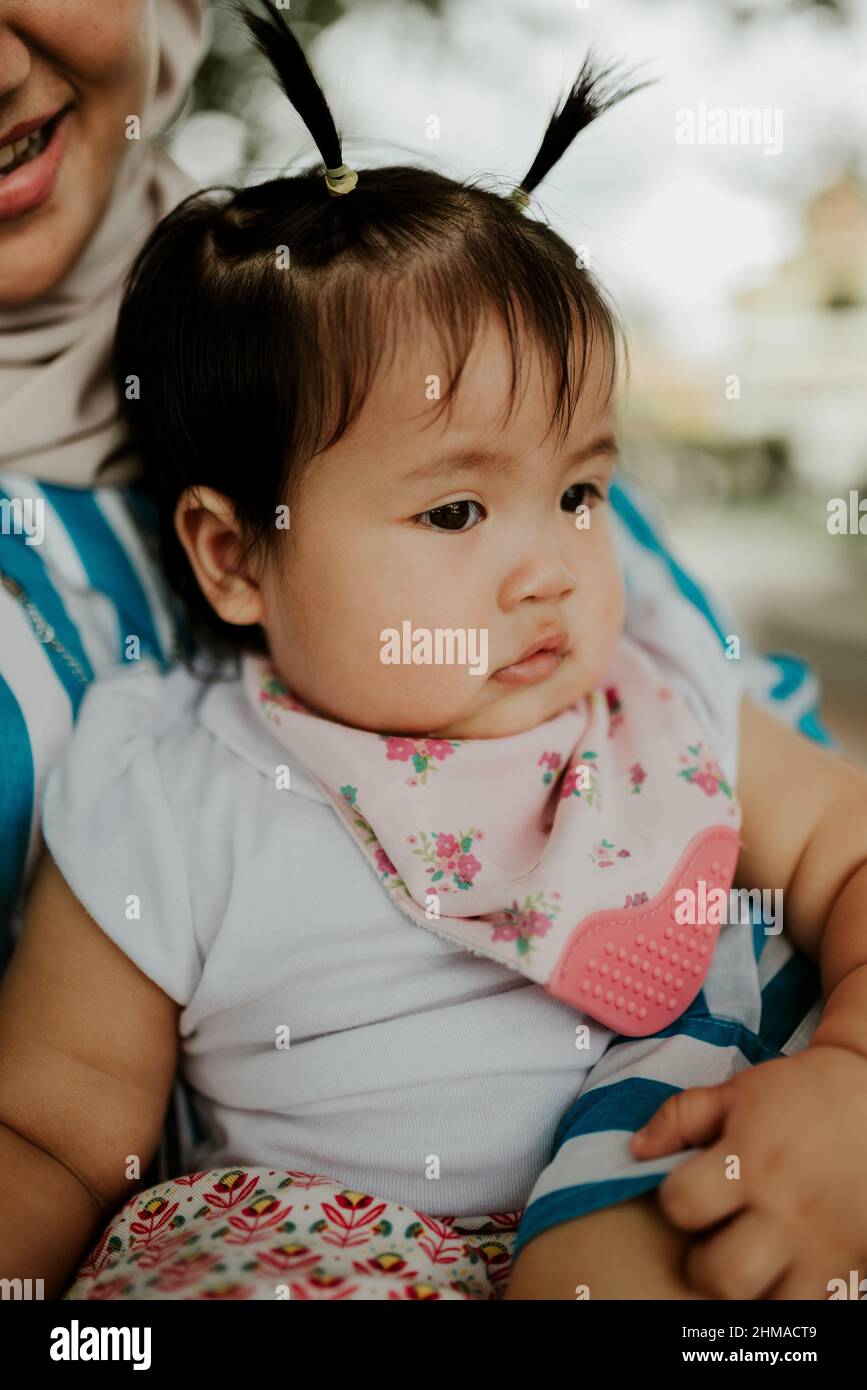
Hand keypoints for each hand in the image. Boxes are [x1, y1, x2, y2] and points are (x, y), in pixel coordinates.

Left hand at [629, 1045, 866, 1298]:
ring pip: (769, 1306)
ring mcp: (821, 1245)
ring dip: (751, 1290)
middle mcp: (783, 1212)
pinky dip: (795, 1297)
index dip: (675, 1201)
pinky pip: (815, 1307)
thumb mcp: (737, 1091)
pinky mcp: (852, 1264)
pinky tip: (788, 1271)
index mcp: (748, 1163)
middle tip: (714, 1244)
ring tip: (751, 1263)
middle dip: (704, 1265)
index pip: (681, 1206)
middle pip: (721, 1276)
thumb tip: (636, 1150)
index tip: (690, 1193)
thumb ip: (681, 1117)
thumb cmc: (801, 1093)